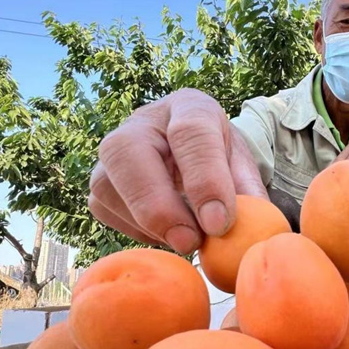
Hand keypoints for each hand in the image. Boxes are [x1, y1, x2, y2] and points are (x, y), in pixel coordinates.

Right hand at [89, 89, 267, 253]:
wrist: (195, 158)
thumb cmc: (222, 164)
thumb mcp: (243, 170)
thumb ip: (247, 196)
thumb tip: (247, 235)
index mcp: (189, 107)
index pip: (191, 132)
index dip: (205, 180)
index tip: (219, 224)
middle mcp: (143, 122)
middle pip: (127, 150)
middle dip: (157, 204)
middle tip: (189, 242)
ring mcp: (112, 149)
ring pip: (107, 185)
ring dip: (147, 224)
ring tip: (186, 239)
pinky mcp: (101, 181)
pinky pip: (104, 209)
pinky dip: (135, 230)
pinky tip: (165, 234)